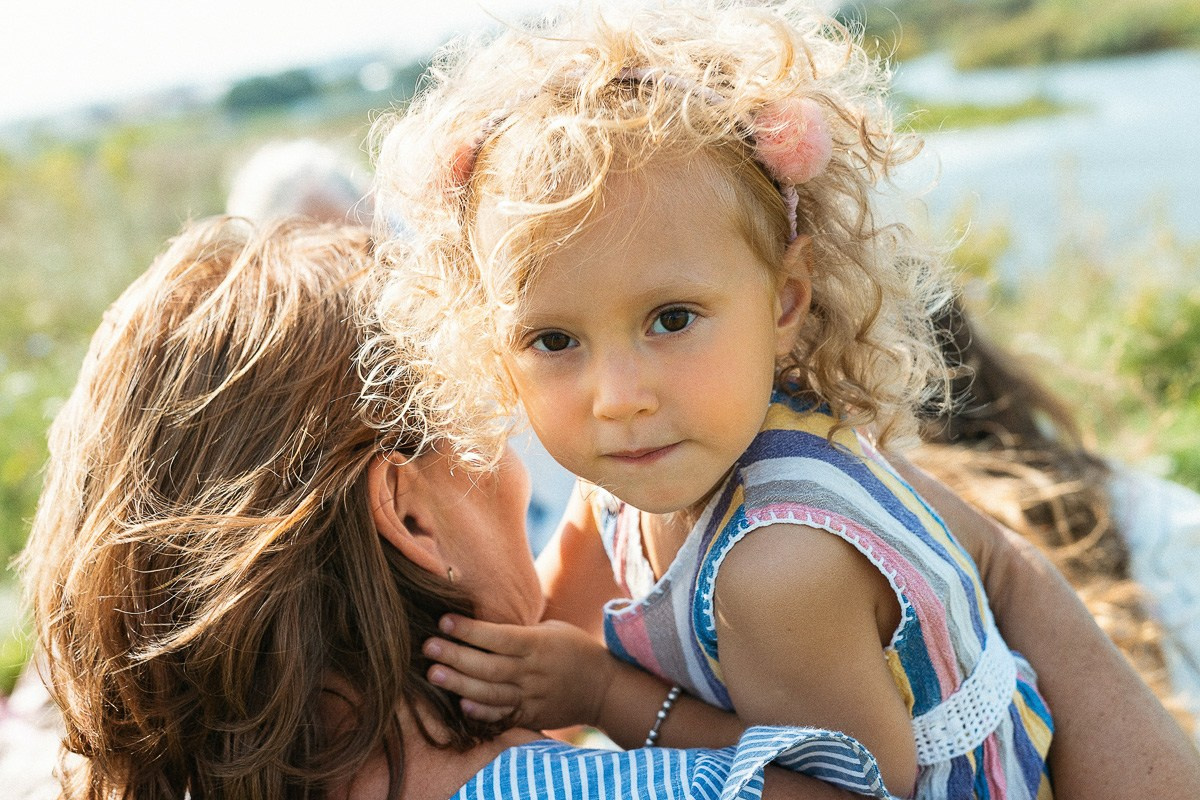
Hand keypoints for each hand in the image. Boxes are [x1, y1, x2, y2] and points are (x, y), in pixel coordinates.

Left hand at [423, 614, 616, 731]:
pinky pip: (502, 715)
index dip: (469, 630)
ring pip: (490, 693)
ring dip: (459, 684)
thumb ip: (518, 631)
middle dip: (455, 655)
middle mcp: (532, 671)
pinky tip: (461, 704)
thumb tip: (479, 621)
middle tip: (427, 646)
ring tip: (434, 673)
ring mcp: (531, 696)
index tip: (444, 621)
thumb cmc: (572, 649)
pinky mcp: (531, 716)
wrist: (603, 688)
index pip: (498, 636)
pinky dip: (482, 712)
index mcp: (537, 644)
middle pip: (488, 665)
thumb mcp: (550, 629)